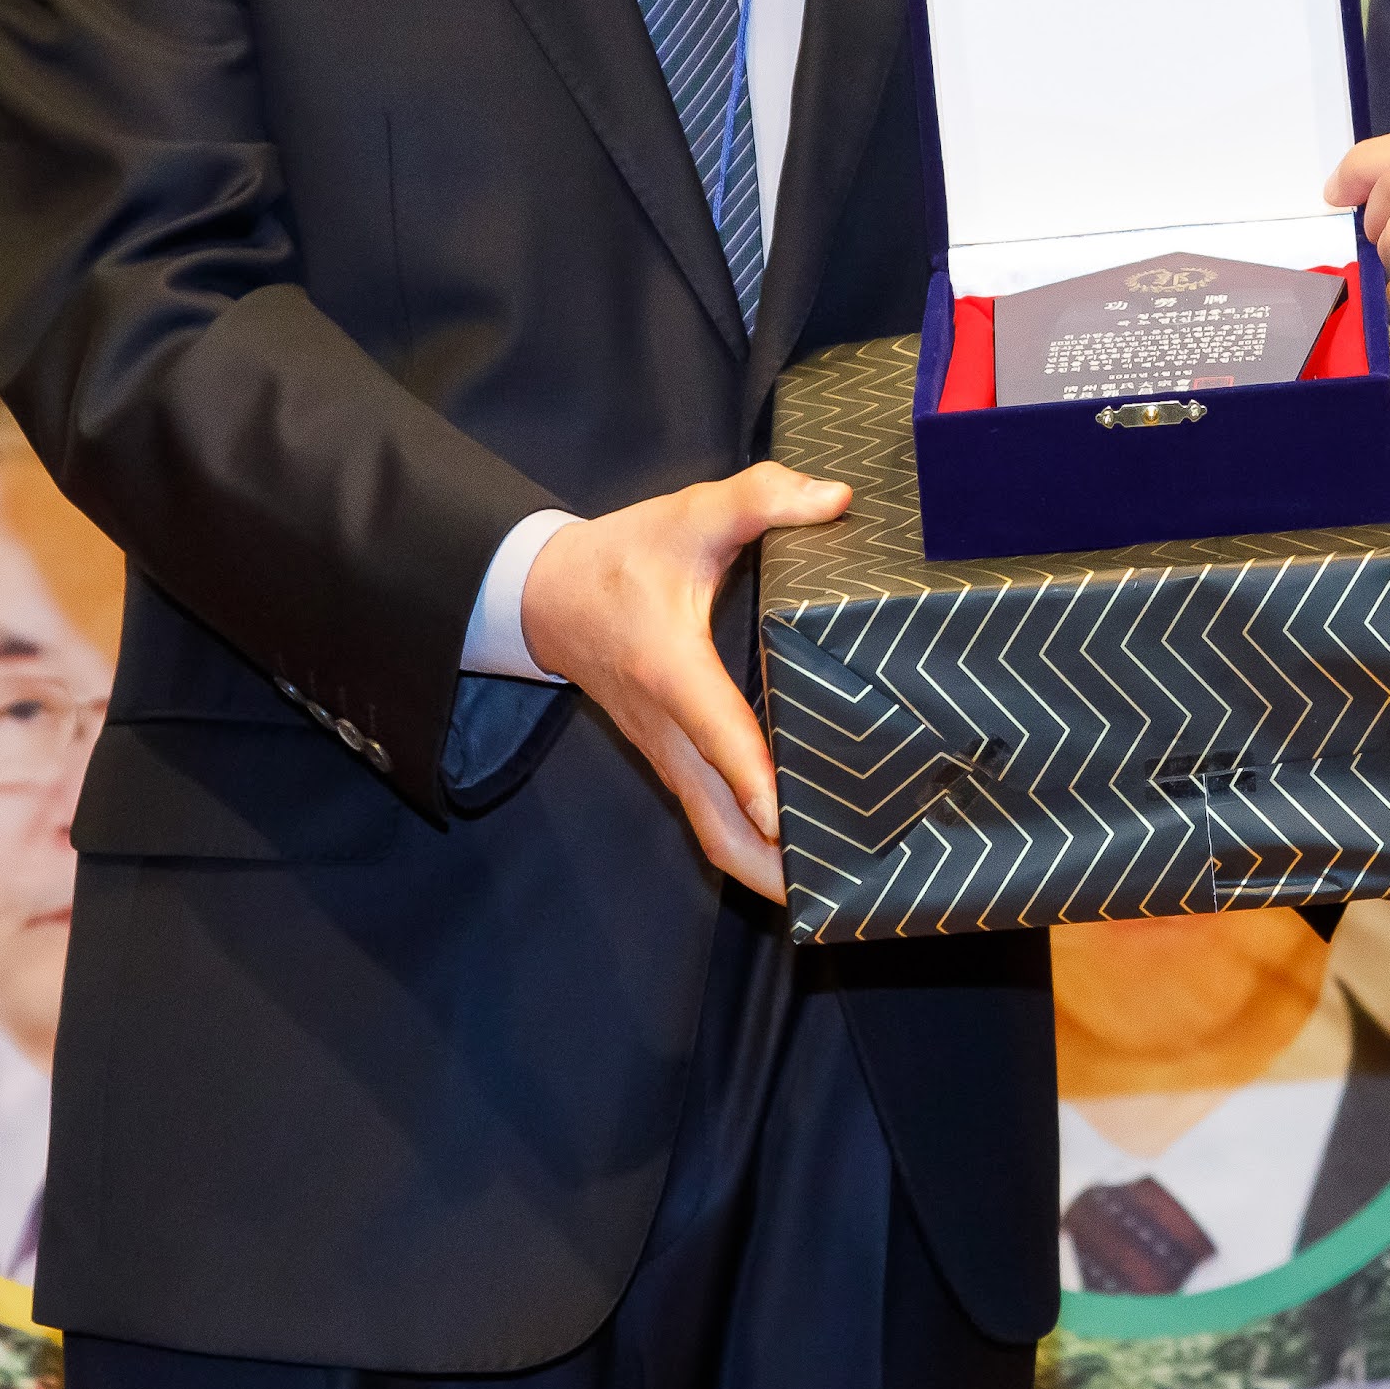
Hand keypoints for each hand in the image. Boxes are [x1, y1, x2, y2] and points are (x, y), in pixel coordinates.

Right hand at [516, 462, 845, 900]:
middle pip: (717, 820)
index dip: (751, 774)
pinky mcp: (671, 761)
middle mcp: (667, 728)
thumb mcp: (689, 513)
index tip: (788, 819)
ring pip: (714, 832)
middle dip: (772, 863)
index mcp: (672, 669)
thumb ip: (759, 498)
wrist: (547, 595)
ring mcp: (667, 754)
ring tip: (835, 890)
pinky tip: (802, 857)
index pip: (716, 730)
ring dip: (765, 868)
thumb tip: (834, 498)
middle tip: (842, 887)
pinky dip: (751, 847)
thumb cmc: (625, 557)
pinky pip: (711, 819)